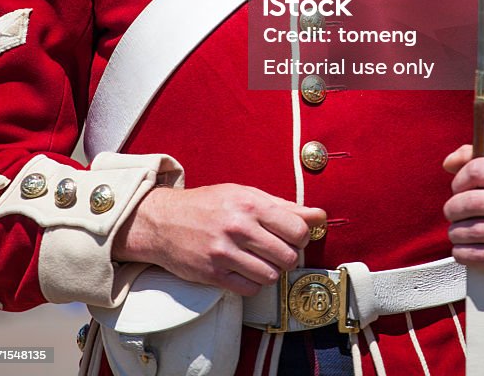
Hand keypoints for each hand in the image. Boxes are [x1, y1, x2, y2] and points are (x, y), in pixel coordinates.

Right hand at [113, 183, 326, 295]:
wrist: (164, 221)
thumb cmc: (209, 205)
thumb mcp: (245, 195)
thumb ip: (283, 206)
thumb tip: (319, 215)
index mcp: (250, 204)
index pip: (297, 229)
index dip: (302, 236)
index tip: (294, 235)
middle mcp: (238, 228)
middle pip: (288, 256)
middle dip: (288, 256)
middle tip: (278, 250)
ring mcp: (225, 253)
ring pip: (271, 276)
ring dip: (271, 271)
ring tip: (261, 260)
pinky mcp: (213, 275)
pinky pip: (250, 289)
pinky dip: (254, 283)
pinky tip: (246, 270)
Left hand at [443, 145, 483, 295]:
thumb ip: (478, 162)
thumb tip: (449, 162)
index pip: (478, 169)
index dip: (459, 180)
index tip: (458, 190)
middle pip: (471, 201)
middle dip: (452, 209)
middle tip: (452, 214)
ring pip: (472, 230)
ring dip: (456, 233)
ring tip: (457, 232)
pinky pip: (480, 256)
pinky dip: (463, 253)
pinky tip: (464, 250)